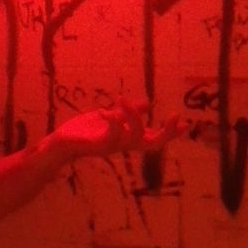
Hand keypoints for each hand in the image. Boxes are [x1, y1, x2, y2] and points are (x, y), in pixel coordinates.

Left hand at [52, 98, 185, 160]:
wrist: (62, 143)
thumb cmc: (84, 132)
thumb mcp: (109, 117)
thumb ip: (126, 113)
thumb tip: (147, 104)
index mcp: (127, 138)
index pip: (154, 137)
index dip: (170, 132)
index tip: (186, 124)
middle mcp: (124, 144)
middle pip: (153, 143)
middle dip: (166, 132)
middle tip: (174, 116)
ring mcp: (113, 146)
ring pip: (135, 136)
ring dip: (133, 117)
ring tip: (124, 101)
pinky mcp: (100, 145)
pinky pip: (113, 134)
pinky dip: (113, 121)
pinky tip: (106, 111)